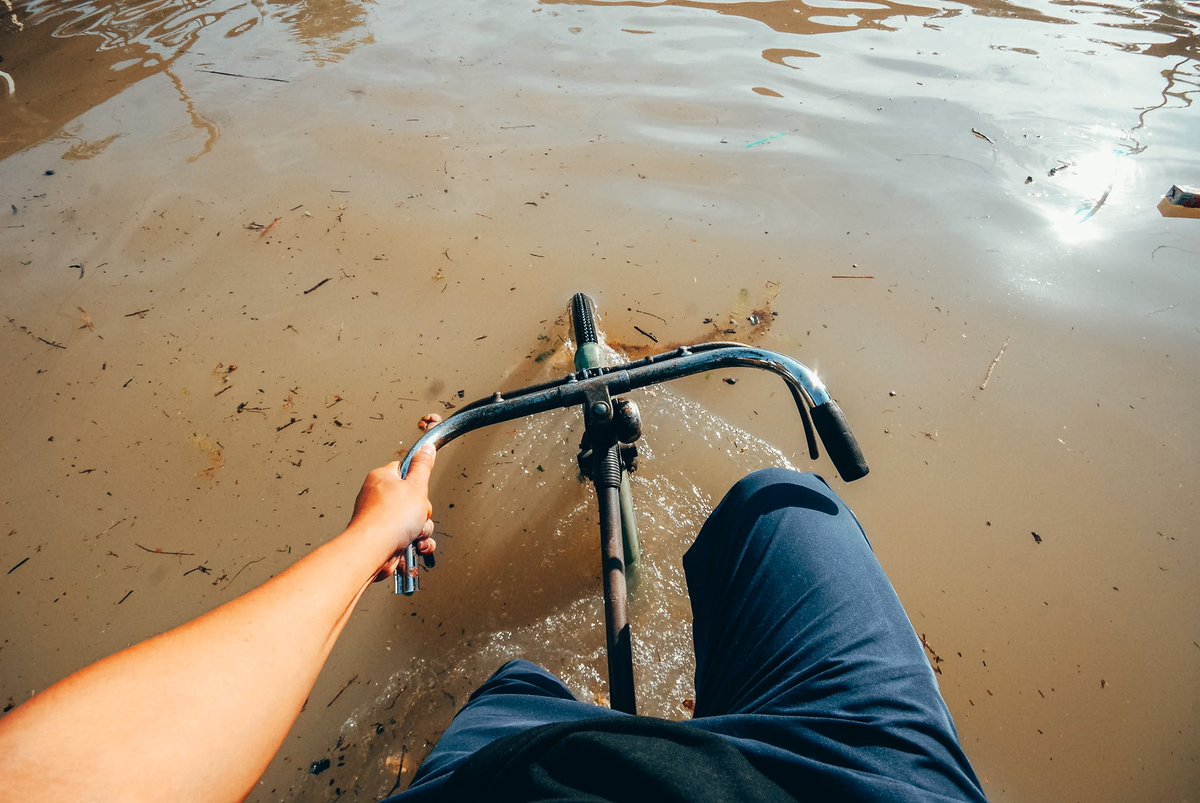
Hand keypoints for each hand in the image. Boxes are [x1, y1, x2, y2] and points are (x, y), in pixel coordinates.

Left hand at [349, 443, 436, 580]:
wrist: (373, 551)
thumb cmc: (389, 519)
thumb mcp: (416, 486)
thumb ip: (423, 466)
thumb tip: (426, 448)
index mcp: (382, 478)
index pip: (405, 471)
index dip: (418, 482)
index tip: (421, 490)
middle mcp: (377, 498)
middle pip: (413, 500)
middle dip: (422, 512)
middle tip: (417, 515)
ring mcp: (380, 519)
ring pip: (413, 521)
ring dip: (421, 531)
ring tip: (413, 535)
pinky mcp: (384, 538)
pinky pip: (407, 538)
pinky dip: (414, 545)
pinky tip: (413, 547)